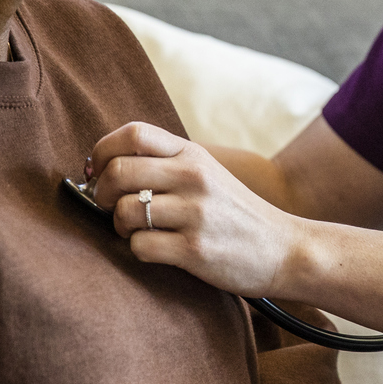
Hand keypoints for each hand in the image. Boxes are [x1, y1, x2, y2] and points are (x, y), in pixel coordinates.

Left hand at [90, 122, 301, 295]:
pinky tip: (156, 249)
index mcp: (193, 153)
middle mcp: (194, 177)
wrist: (284, 249)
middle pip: (118, 171)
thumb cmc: (235, 214)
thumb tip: (104, 167)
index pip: (133, 133)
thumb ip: (165, 164)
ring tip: (135, 231)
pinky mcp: (195, 249)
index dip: (102, 150)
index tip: (97, 170)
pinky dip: (138, 250)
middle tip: (110, 206)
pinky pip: (140, 246)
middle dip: (101, 192)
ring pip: (124, 212)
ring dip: (119, 226)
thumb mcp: (207, 173)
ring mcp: (195, 213)